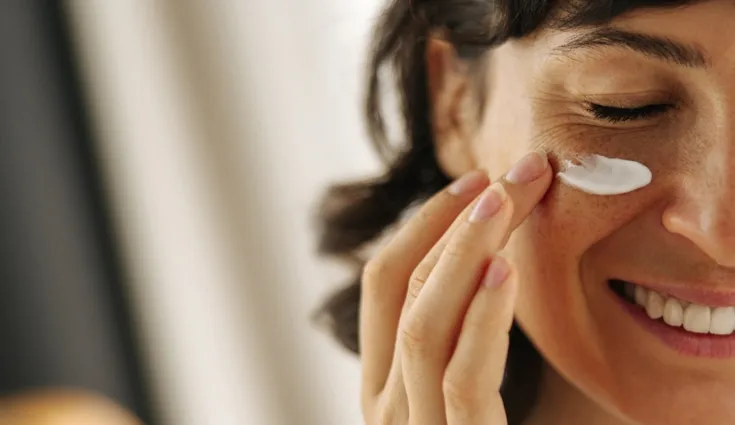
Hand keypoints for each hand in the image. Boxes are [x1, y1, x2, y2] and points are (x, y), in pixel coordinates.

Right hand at [359, 150, 551, 424]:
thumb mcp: (466, 390)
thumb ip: (465, 340)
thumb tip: (495, 259)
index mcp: (384, 380)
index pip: (384, 283)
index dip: (425, 223)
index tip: (478, 180)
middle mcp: (386, 402)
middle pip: (408, 288)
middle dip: (459, 220)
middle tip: (519, 170)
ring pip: (425, 322)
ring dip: (466, 250)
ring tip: (508, 197)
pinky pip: (462, 376)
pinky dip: (482, 318)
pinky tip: (506, 269)